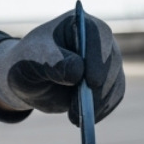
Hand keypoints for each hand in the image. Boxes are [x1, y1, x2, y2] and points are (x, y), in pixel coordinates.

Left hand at [0, 9, 124, 123]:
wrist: (30, 79)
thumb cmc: (27, 62)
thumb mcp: (31, 59)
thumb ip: (51, 62)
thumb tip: (77, 72)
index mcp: (80, 24)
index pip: (98, 36)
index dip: (97, 59)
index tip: (91, 82)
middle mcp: (100, 41)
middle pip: (111, 63)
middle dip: (98, 89)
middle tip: (81, 110)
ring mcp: (107, 62)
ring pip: (115, 83)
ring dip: (99, 104)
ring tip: (75, 117)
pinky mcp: (109, 82)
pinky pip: (114, 97)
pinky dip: (101, 110)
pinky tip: (84, 119)